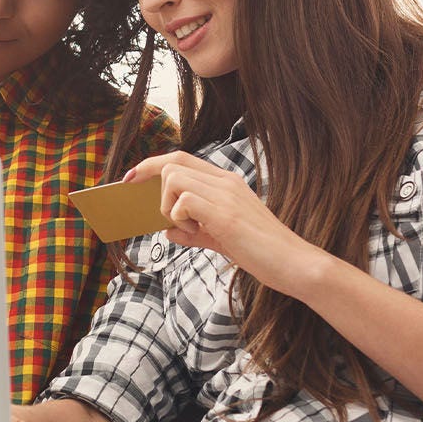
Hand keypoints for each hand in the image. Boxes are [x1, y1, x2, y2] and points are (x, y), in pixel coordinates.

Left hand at [126, 151, 330, 295]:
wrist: (293, 263)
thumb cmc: (259, 250)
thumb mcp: (219, 237)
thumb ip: (192, 232)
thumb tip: (166, 231)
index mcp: (225, 181)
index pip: (180, 158)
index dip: (150, 165)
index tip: (129, 179)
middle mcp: (225, 181)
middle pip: (171, 164)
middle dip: (155, 191)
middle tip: (167, 218)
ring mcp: (225, 194)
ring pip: (173, 179)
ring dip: (169, 207)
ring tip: (192, 229)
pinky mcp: (224, 212)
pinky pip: (182, 202)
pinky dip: (180, 220)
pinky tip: (198, 234)